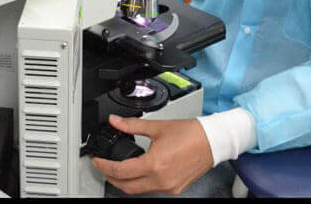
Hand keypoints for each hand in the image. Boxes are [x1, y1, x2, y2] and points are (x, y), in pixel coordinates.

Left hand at [92, 115, 213, 194]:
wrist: (212, 141)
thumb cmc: (191, 134)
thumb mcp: (157, 126)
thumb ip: (132, 125)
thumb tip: (115, 121)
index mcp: (154, 164)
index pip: (120, 171)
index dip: (104, 167)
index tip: (97, 161)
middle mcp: (161, 180)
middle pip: (127, 187)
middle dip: (111, 178)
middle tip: (103, 167)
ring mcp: (169, 186)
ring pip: (139, 190)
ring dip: (126, 182)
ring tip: (119, 169)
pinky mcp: (175, 188)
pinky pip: (152, 189)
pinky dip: (141, 183)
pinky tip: (139, 172)